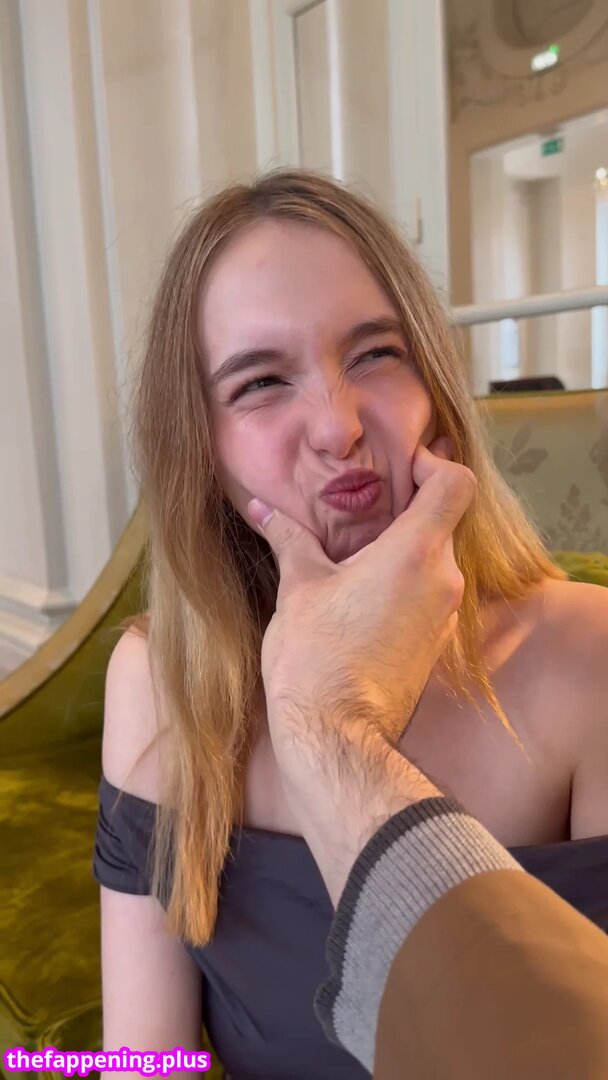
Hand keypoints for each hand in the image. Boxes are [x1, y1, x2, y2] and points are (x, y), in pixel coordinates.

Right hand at [247, 439, 475, 899]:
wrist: (337, 735)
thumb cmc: (315, 658)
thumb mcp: (297, 588)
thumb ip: (288, 538)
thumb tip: (260, 509)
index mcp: (413, 553)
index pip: (455, 483)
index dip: (435, 465)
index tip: (403, 470)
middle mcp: (442, 578)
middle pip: (445, 520)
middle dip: (407, 510)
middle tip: (364, 513)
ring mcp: (446, 613)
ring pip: (437, 559)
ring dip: (405, 550)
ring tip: (358, 558)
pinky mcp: (438, 641)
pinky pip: (432, 593)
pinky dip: (407, 583)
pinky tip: (365, 596)